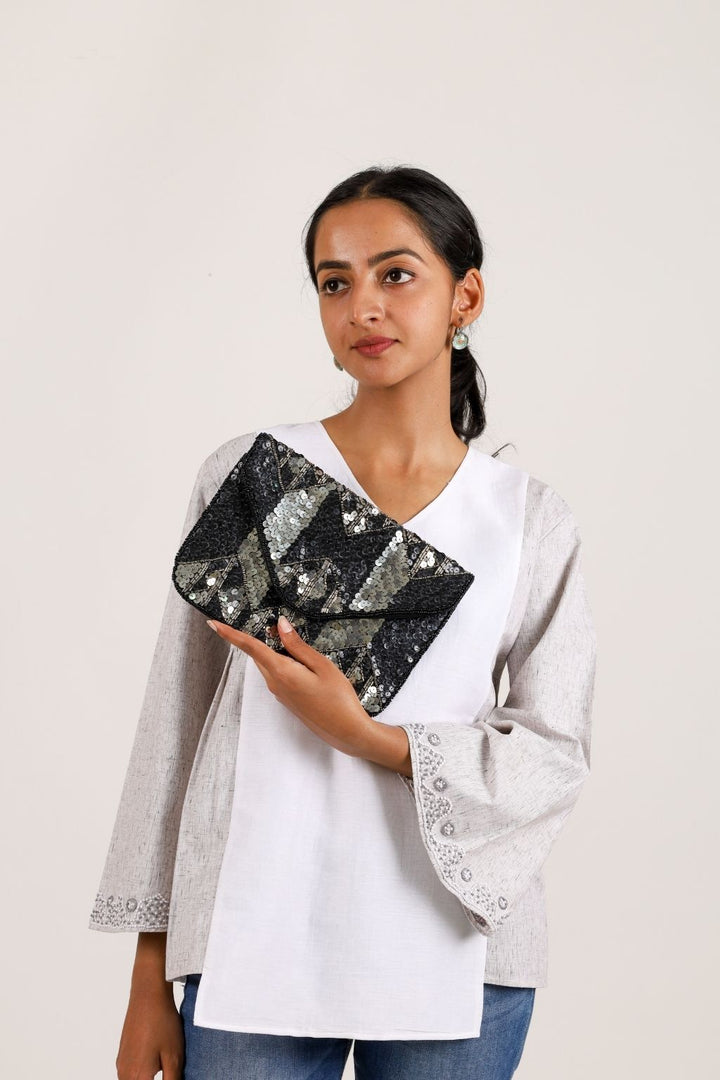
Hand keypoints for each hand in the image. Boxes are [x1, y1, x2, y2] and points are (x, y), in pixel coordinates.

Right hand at [116, 982, 182, 1079]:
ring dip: (146, 1078)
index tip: (171, 1077)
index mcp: (137, 1077)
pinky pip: (129, 1073)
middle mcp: (124, 1073)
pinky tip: (155, 1061)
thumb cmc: (161, 1022)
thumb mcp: (174, 1056)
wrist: (148, 996)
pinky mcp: (122, 1054)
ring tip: (163, 1067)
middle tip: (169, 1072)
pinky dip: (141, 1073)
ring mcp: (121, 1064)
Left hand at [206, 614, 374, 759]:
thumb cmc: (338, 699)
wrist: (346, 731)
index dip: (230, 634)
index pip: (250, 647)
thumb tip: (280, 625)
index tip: (213, 624)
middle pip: (258, 654)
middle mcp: (275, 684)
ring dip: (273, 650)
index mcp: (281, 672)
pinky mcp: (287, 700)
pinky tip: (300, 660)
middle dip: (259, 638)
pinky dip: (281, 662)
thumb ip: (298, 645)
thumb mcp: (321, 665)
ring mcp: (280, 694)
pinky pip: (277, 675)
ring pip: (268, 664)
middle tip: (273, 622)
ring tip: (291, 640)